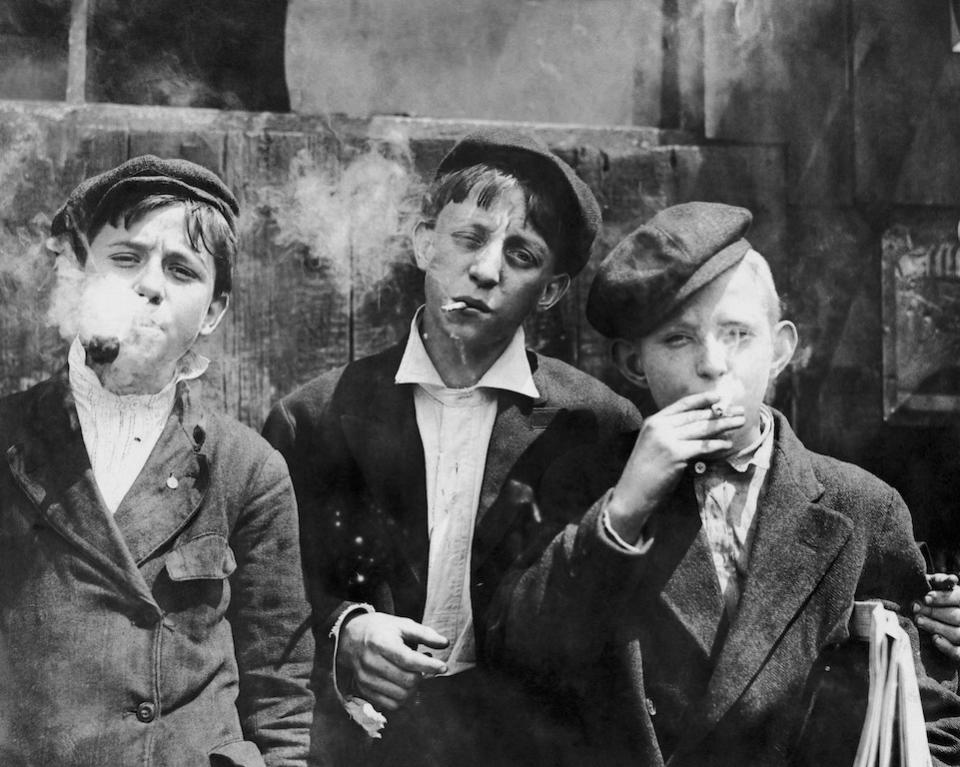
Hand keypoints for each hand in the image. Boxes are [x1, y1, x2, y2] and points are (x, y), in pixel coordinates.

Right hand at [337, 612, 448, 710]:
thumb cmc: (382, 629)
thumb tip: (445, 643)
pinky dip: (404, 699)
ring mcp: (365, 678)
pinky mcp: (364, 690)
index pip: (408, 659)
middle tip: (428, 668)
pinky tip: (407, 686)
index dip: (428, 665)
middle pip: (406, 680)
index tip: (444, 667)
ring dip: (415, 689)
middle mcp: (370, 662)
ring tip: (417, 675)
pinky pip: (390, 705)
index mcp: (380, 642)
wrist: (351, 636)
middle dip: (423, 677)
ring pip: (400, 696)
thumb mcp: (402, 624)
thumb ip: (425, 634)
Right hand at [608, 391, 744, 542]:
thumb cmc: (645, 472)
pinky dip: (717, 445)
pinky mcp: (675, 454)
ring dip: (724, 425)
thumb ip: (670, 432)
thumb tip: (699, 425)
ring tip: (739, 422)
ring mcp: (667, 439)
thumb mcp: (653, 444)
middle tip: (739, 411)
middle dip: (720, 413)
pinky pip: (702, 446)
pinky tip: (728, 444)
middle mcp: (659, 426)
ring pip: (702, 429)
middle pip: (696, 416)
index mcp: (654, 421)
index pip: (682, 405)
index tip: (719, 397)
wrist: (633, 492)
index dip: (702, 399)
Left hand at [914, 573, 959, 662]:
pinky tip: (934, 639)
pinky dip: (947, 647)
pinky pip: (958, 653)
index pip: (959, 598)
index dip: (944, 598)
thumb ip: (942, 582)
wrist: (938, 624)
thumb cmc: (935, 601)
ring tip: (918, 620)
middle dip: (934, 612)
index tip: (926, 598)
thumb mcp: (939, 588)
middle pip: (957, 617)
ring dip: (936, 627)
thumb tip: (951, 579)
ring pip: (957, 633)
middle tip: (915, 608)